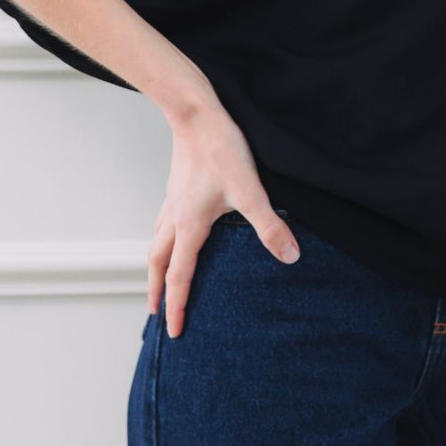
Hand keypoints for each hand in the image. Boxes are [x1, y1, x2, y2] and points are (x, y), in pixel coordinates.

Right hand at [147, 100, 300, 336]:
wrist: (196, 114)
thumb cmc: (220, 149)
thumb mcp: (250, 190)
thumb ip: (268, 225)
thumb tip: (290, 256)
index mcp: (190, 226)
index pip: (180, 276)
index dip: (177, 306)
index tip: (174, 331)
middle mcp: (175, 218)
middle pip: (157, 264)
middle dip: (157, 291)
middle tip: (155, 314)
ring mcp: (172, 202)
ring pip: (157, 243)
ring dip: (156, 266)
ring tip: (158, 279)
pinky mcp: (176, 188)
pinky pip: (162, 224)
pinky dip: (162, 240)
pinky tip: (173, 235)